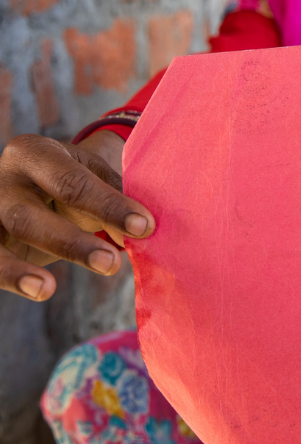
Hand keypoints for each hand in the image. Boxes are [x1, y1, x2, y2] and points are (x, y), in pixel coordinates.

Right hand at [0, 133, 154, 300]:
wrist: (42, 185)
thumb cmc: (76, 180)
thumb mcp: (95, 177)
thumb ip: (115, 200)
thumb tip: (135, 233)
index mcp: (36, 153)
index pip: (71, 182)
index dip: (108, 206)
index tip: (144, 227)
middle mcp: (3, 178)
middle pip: (28, 215)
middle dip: (71, 242)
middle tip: (112, 263)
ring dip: (21, 270)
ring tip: (48, 289)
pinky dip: (7, 277)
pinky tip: (33, 290)